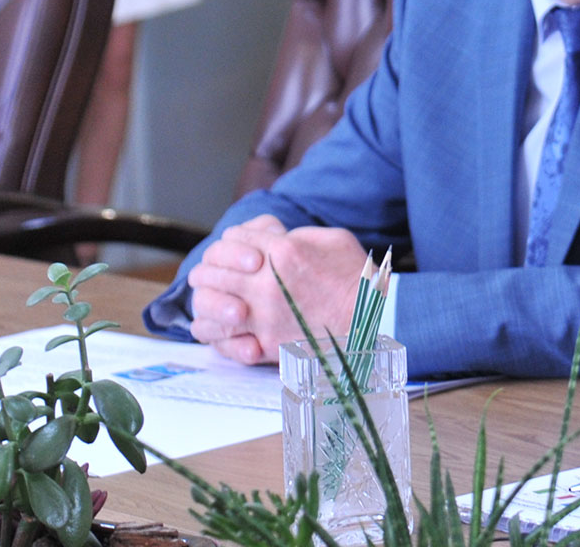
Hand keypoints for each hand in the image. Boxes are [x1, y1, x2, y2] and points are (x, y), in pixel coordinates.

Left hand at [187, 217, 365, 363]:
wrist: (372, 322)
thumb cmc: (357, 278)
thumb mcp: (332, 238)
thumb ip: (296, 234)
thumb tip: (275, 237)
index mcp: (282, 251)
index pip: (233, 238)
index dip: (231, 241)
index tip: (237, 249)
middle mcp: (266, 284)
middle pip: (212, 269)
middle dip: (211, 268)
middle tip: (215, 272)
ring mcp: (263, 316)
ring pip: (208, 303)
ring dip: (207, 297)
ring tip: (214, 297)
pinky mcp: (264, 344)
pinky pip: (221, 338)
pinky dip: (211, 330)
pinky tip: (216, 324)